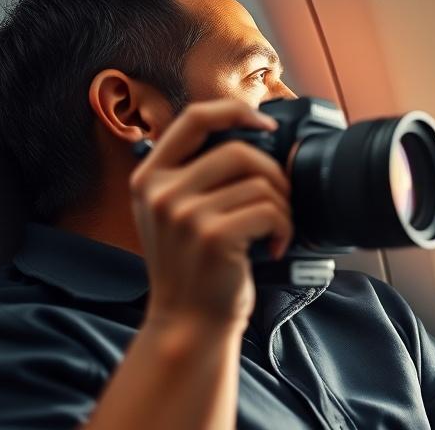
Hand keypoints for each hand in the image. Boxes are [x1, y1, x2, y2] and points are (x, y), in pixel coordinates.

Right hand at [129, 99, 292, 332]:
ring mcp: (184, 214)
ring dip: (283, 206)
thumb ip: (194, 174)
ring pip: (260, 183)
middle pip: (239, 151)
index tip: (265, 124)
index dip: (235, 111)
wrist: (188, 323)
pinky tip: (276, 245)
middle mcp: (161, 192)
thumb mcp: (173, 214)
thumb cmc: (193, 267)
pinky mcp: (212, 236)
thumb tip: (254, 135)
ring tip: (275, 229)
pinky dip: (285, 227)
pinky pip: (270, 211)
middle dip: (273, 174)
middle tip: (280, 201)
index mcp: (149, 177)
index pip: (194, 118)